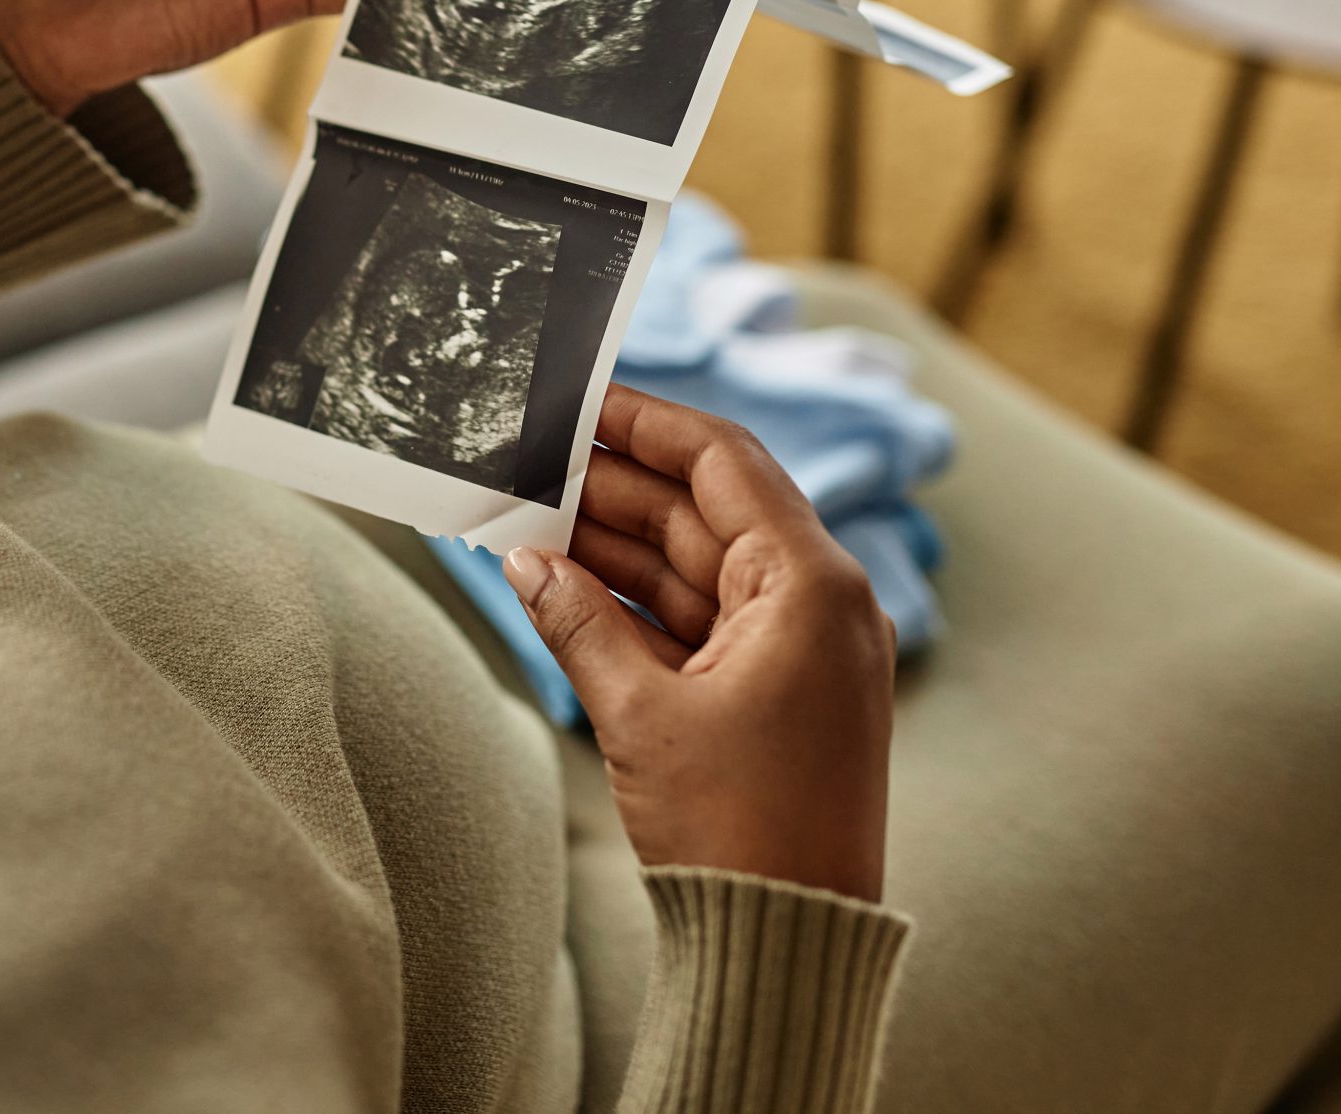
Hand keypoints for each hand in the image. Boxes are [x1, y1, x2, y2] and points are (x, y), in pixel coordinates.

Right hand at [503, 386, 896, 901]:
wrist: (789, 943)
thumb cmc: (740, 831)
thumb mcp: (642, 715)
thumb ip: (579, 622)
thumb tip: (526, 563)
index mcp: (810, 585)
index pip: (721, 461)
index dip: (643, 423)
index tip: (577, 397)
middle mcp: (816, 603)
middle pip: (701, 509)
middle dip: (609, 486)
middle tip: (524, 463)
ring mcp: (796, 648)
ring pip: (692, 564)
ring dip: (611, 543)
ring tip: (524, 518)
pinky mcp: (773, 691)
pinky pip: (695, 618)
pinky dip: (631, 601)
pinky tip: (561, 584)